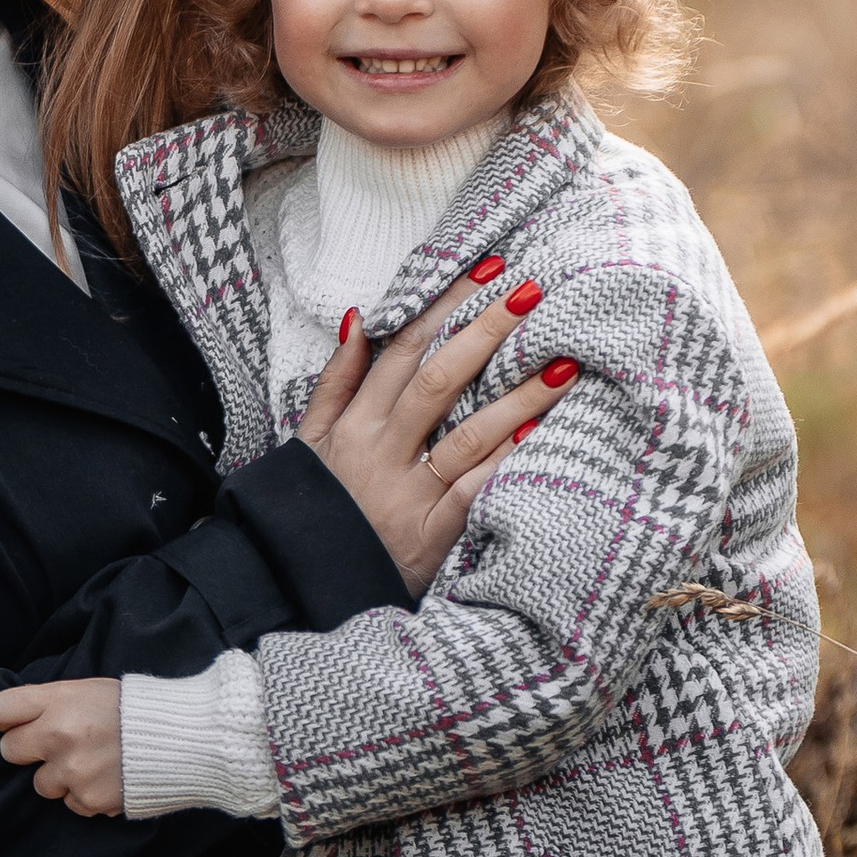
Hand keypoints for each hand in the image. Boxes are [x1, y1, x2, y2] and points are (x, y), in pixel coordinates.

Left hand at [0, 675, 125, 816]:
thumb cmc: (135, 709)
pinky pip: (71, 803)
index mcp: (59, 701)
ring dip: (60, 776)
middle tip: (55, 745)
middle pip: (9, 750)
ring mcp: (72, 771)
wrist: (184, 738)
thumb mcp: (90, 689)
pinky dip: (85, 794)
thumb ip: (53, 701)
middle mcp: (58, 736)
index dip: (9, 718)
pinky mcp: (88, 799)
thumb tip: (21, 715)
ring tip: (92, 762)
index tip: (20, 722)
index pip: (0, 711)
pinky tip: (107, 778)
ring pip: (40, 784)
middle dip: (28, 749)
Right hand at [295, 263, 573, 590]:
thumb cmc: (312, 508)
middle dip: (487, 331)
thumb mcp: (309, 441)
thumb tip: (360, 318)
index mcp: (355, 422)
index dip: (447, 306)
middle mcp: (381, 450)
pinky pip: (472, 491)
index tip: (488, 271)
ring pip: (466, 434)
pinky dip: (503, 462)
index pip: (406, 348)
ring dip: (516, 397)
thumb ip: (336, 381)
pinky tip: (539, 434)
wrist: (294, 585)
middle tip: (533, 293)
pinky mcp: (429, 535)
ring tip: (562, 363)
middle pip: (440, 379)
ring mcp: (407, 493)